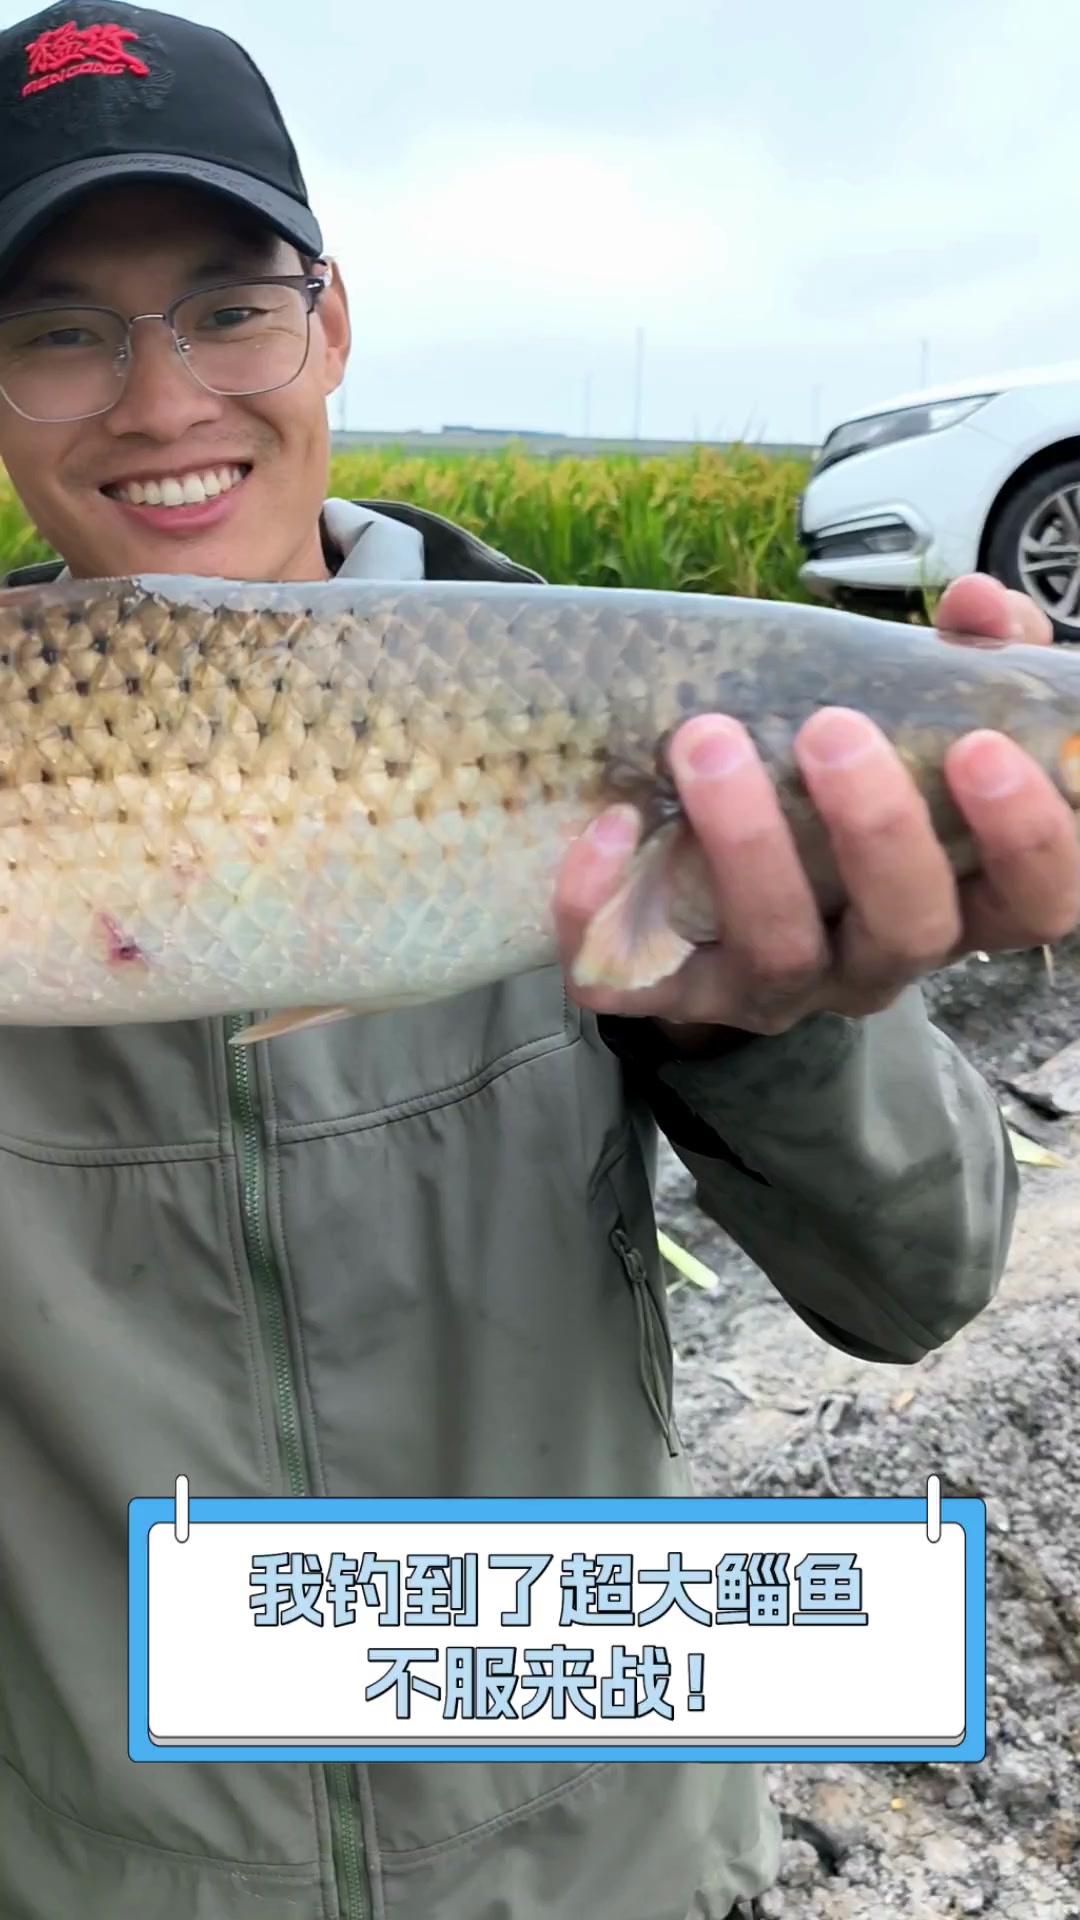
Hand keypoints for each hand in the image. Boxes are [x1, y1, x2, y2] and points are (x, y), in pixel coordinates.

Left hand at [553, 573, 1079, 1045]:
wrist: (714, 888)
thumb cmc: (838, 793)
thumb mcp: (914, 728)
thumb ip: (963, 665)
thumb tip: (973, 602)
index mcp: (959, 898)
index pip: (1036, 904)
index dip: (1030, 841)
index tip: (984, 749)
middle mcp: (877, 959)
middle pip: (908, 930)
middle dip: (876, 829)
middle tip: (832, 729)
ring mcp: (776, 986)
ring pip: (778, 953)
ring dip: (747, 847)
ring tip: (706, 741)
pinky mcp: (673, 990)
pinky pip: (631, 975)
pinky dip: (603, 906)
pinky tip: (610, 821)